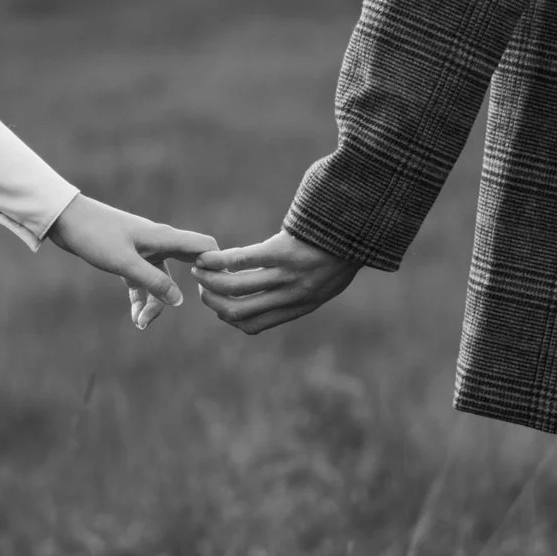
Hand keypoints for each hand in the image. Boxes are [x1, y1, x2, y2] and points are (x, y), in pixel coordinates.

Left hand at [44, 195, 217, 329]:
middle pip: (186, 268)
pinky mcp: (128, 258)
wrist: (63, 219)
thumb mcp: (124, 263)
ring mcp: (144, 251)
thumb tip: (179, 302)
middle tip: (186, 312)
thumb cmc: (94, 235)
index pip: (205, 247)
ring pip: (161, 281)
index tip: (215, 289)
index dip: (217, 266)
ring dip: (155, 303)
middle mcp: (159, 243)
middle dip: (186, 292)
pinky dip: (140, 298)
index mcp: (164, 238)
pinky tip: (134, 317)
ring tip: (141, 325)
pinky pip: (143, 282)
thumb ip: (153, 282)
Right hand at [193, 229, 360, 334]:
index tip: (219, 307)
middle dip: (213, 302)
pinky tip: (205, 257)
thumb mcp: (323, 285)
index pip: (253, 326)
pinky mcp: (282, 251)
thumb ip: (297, 295)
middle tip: (202, 288)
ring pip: (234, 287)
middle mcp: (291, 295)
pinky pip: (241, 261)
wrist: (358, 229)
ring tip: (198, 269)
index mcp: (299, 307)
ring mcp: (287, 274)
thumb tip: (269, 299)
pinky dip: (218, 261)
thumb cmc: (338, 253)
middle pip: (238, 310)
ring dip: (209, 281)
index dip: (230, 319)